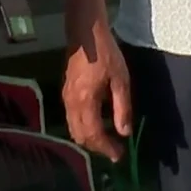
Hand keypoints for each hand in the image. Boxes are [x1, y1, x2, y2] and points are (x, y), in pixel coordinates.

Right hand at [63, 28, 132, 160]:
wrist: (86, 35)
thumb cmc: (107, 55)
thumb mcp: (121, 80)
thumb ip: (122, 108)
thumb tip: (124, 132)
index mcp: (85, 102)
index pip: (93, 135)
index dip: (106, 148)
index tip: (119, 155)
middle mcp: (71, 104)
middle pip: (80, 136)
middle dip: (97, 147)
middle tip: (114, 150)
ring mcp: (65, 99)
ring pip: (74, 129)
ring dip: (89, 138)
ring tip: (108, 139)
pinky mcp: (65, 93)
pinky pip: (72, 119)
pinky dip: (84, 127)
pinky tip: (98, 123)